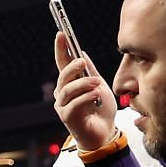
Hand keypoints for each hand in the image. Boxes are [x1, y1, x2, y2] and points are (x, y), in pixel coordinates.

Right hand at [52, 33, 115, 149]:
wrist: (105, 132)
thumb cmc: (101, 110)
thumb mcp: (100, 85)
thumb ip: (91, 71)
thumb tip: (82, 53)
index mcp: (70, 83)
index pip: (62, 62)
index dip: (61, 48)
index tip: (61, 34)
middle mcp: (63, 93)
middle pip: (63, 75)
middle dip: (72, 67)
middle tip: (83, 63)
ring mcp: (63, 105)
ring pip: (68, 89)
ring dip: (84, 84)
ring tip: (97, 84)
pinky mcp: (67, 117)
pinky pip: (75, 103)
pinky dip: (86, 98)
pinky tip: (95, 96)